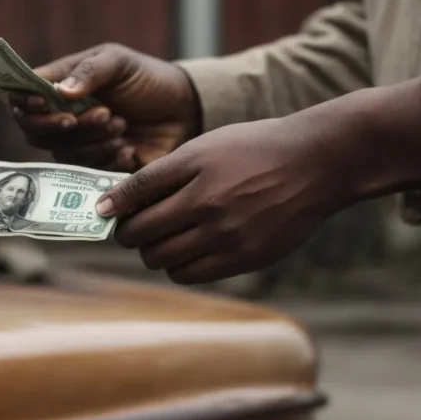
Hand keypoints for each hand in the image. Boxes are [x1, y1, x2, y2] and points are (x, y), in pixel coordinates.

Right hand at [8, 43, 200, 172]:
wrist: (183, 110)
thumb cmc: (146, 79)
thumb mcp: (119, 62)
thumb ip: (91, 71)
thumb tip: (61, 92)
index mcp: (58, 88)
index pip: (21, 99)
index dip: (23, 103)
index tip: (42, 103)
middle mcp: (60, 119)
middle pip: (35, 132)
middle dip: (64, 126)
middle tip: (102, 113)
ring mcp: (77, 147)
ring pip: (63, 154)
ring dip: (92, 141)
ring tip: (122, 125)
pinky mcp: (96, 169)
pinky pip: (88, 174)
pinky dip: (108, 160)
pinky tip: (129, 149)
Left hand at [96, 79, 420, 283]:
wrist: (317, 163)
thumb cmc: (256, 150)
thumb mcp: (208, 146)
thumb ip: (164, 172)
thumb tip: (116, 203)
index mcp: (195, 168)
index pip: (134, 193)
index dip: (112, 206)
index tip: (104, 211)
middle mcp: (208, 203)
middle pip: (141, 233)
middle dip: (129, 232)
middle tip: (133, 227)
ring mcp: (227, 234)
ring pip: (161, 259)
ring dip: (152, 252)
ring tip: (161, 240)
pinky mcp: (244, 257)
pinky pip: (189, 273)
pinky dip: (178, 266)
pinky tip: (185, 251)